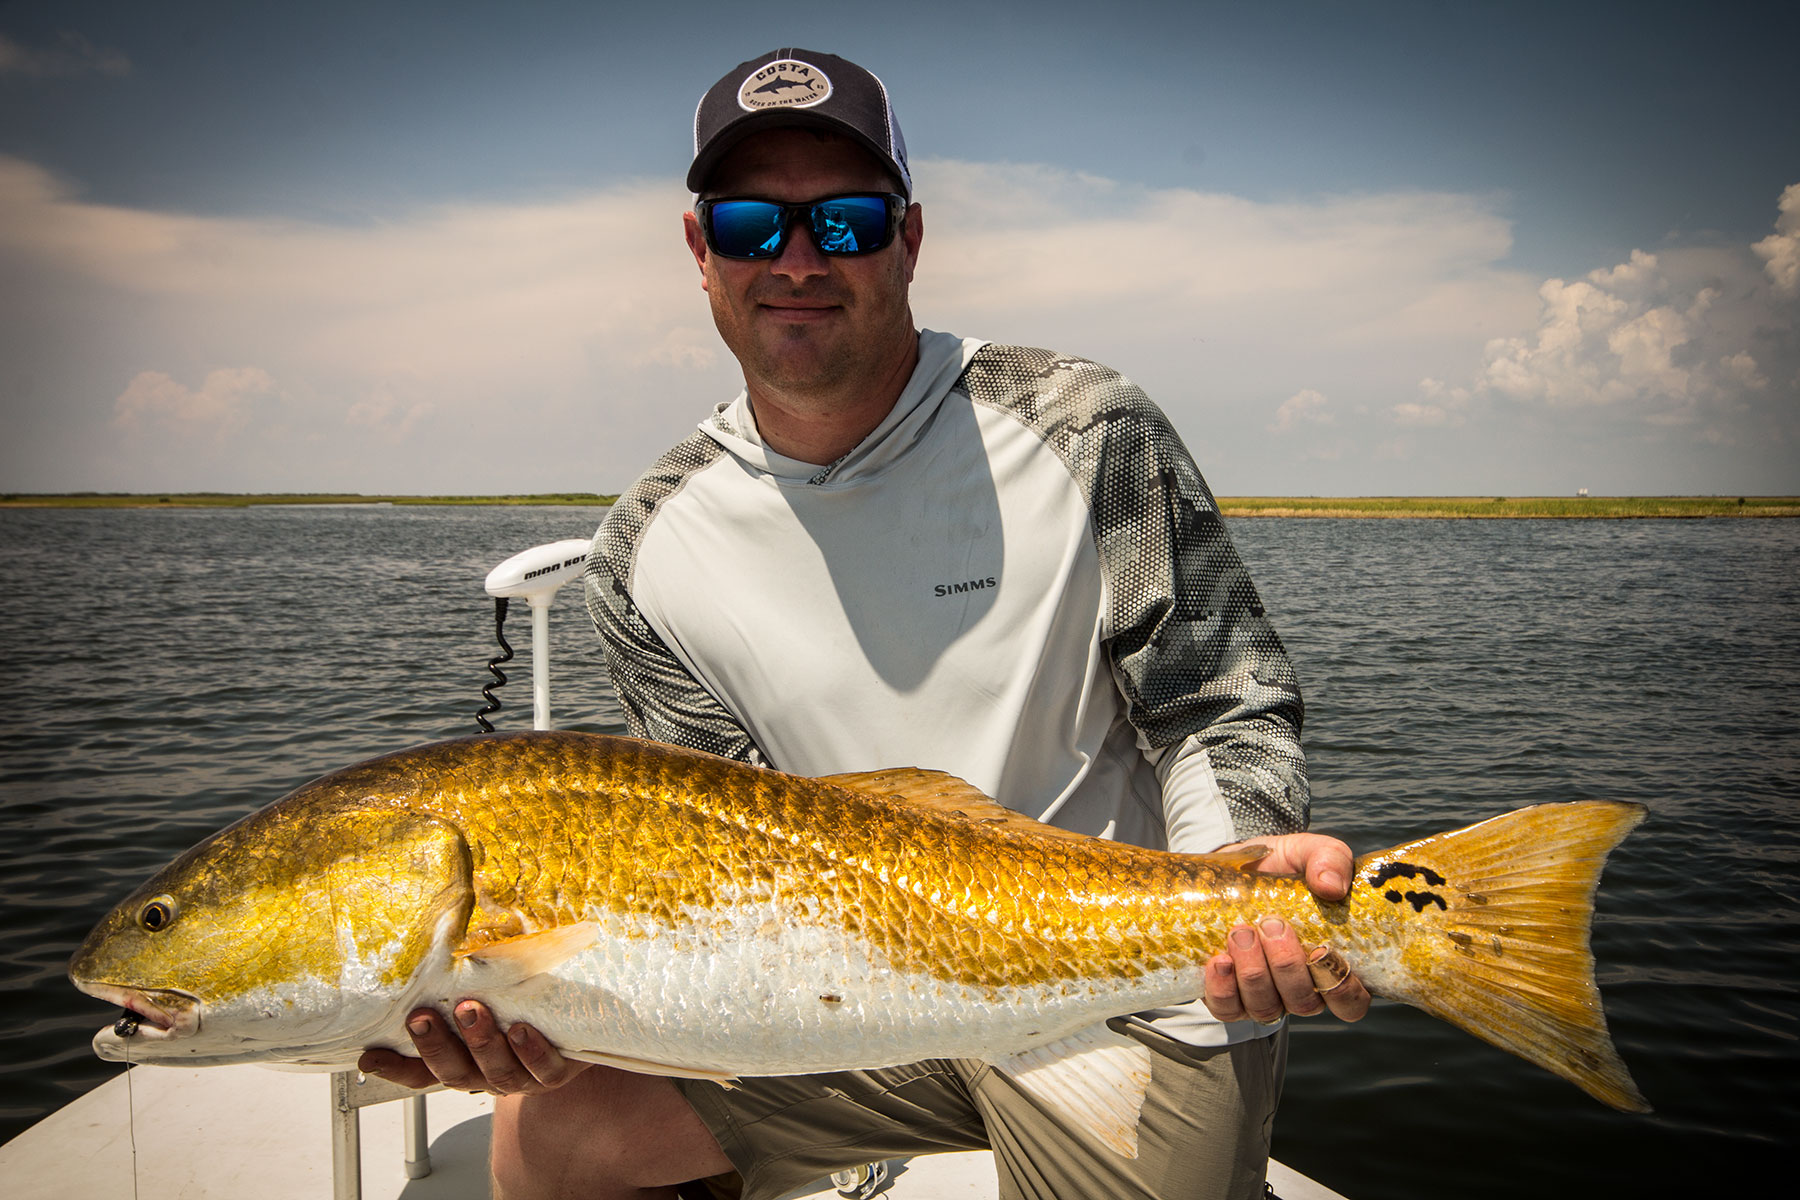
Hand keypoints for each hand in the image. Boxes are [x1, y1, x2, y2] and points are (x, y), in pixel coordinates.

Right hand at [358, 1001, 588, 1095]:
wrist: (577, 1024)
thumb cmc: (520, 1005)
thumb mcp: (486, 992)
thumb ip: (458, 980)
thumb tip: (431, 936)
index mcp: (463, 1061)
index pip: (421, 1071)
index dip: (395, 1067)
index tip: (369, 1055)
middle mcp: (486, 1074)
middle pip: (454, 1073)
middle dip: (437, 1045)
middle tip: (422, 1016)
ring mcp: (521, 1077)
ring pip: (497, 1072)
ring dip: (481, 1042)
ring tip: (472, 1011)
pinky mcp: (556, 1073)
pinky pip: (543, 1070)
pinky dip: (531, 1052)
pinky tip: (521, 1030)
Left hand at [1202, 832, 1371, 1024]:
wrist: (1232, 868)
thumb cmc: (1282, 868)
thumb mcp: (1308, 852)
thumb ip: (1329, 859)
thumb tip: (1331, 886)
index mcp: (1331, 964)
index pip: (1351, 1002)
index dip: (1341, 989)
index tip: (1320, 950)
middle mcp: (1300, 988)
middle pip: (1304, 1004)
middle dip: (1286, 966)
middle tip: (1271, 924)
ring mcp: (1263, 995)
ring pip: (1265, 1008)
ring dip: (1253, 973)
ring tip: (1241, 932)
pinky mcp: (1228, 994)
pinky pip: (1227, 1008)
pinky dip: (1222, 988)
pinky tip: (1219, 960)